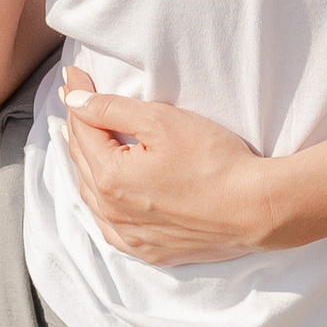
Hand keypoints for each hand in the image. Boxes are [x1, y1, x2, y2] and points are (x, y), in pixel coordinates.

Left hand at [60, 65, 282, 263]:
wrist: (253, 208)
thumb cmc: (212, 160)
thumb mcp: (161, 121)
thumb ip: (112, 109)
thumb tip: (73, 100)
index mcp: (110, 178)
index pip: (83, 128)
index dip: (77, 98)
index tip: (73, 76)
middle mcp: (112, 213)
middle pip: (83, 161)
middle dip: (78, 127)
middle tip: (77, 101)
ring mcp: (129, 237)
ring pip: (93, 195)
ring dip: (86, 164)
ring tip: (86, 139)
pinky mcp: (149, 250)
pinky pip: (110, 226)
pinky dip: (102, 202)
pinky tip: (105, 192)